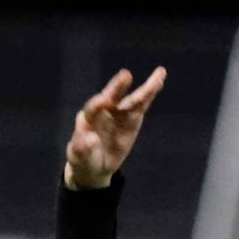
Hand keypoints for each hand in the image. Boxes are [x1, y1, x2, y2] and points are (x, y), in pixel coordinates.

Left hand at [64, 66, 166, 188]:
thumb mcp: (79, 157)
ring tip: (159, 74)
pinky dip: (150, 95)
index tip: (103, 100)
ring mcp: (119, 114)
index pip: (92, 109)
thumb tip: (91, 139)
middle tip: (125, 75)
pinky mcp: (132, 120)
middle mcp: (104, 111)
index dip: (97, 105)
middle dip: (118, 87)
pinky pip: (141, 106)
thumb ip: (82, 148)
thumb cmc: (83, 159)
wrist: (94, 165)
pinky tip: (159, 82)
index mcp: (88, 119)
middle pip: (111, 97)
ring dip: (145, 89)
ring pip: (132, 100)